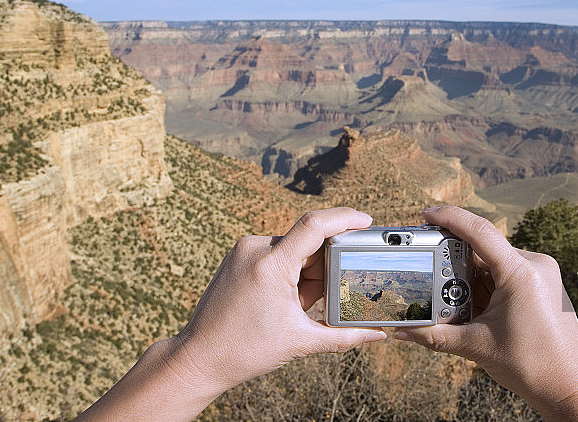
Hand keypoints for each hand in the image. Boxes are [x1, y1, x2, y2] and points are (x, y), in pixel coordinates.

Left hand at [173, 207, 386, 393]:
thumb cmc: (246, 351)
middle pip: (308, 244)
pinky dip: (288, 271)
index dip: (345, 218)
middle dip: (320, 271)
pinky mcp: (238, 255)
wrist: (199, 358)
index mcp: (271, 266)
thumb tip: (378, 335)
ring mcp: (243, 249)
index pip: (315, 225)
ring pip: (293, 249)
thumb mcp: (300, 342)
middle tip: (310, 304)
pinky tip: (280, 299)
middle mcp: (255, 249)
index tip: (366, 220)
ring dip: (304, 273)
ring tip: (291, 307)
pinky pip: (276, 252)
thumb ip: (344, 336)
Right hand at [393, 206, 577, 421]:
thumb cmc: (534, 366)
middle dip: (454, 258)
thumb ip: (434, 336)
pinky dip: (486, 283)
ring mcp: (542, 273)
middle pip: (484, 248)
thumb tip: (401, 332)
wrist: (570, 388)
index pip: (480, 231)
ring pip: (494, 261)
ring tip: (453, 299)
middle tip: (429, 269)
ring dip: (470, 275)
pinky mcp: (544, 284)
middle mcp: (536, 265)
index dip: (450, 218)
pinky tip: (474, 304)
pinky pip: (507, 272)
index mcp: (522, 273)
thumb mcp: (476, 347)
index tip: (426, 214)